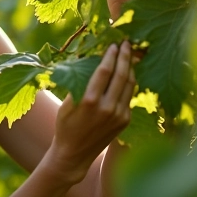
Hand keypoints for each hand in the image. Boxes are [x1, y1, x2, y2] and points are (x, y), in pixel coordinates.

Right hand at [45, 42, 134, 185]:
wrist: (74, 154)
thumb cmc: (65, 125)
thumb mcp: (67, 103)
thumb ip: (79, 84)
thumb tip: (90, 60)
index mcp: (90, 101)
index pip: (105, 71)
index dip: (111, 55)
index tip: (113, 43)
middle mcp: (108, 107)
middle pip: (121, 75)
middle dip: (125, 56)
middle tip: (126, 43)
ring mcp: (119, 115)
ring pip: (129, 85)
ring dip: (130, 68)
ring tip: (129, 54)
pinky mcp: (125, 121)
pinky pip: (129, 96)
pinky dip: (128, 83)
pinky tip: (126, 74)